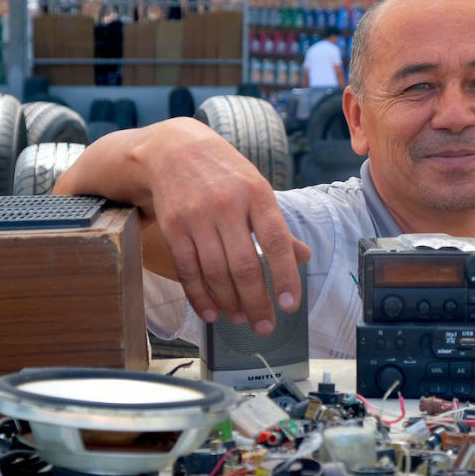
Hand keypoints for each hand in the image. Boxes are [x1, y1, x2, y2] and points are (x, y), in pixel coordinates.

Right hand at [141, 119, 310, 335]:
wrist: (171, 149)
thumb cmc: (222, 172)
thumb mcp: (255, 188)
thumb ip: (276, 225)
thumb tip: (303, 256)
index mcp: (257, 195)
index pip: (276, 242)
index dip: (285, 277)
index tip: (289, 305)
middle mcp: (228, 206)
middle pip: (244, 265)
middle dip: (257, 302)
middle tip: (265, 326)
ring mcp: (198, 217)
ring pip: (216, 272)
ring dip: (230, 302)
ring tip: (241, 318)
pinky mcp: (173, 227)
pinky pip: (188, 269)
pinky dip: (199, 296)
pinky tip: (211, 312)